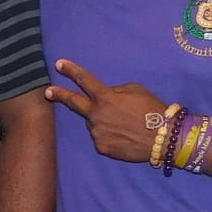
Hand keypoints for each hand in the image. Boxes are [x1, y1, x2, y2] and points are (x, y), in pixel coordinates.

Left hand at [45, 60, 169, 163]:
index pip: (84, 80)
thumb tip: (106, 96)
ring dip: (103, 121)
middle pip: (73, 102)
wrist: (163, 137)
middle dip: (59, 95)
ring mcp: (97, 132)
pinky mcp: (101, 147)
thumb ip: (115, 91)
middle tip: (48, 92)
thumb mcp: (136, 90)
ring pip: (94, 123)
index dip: (71, 70)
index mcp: (105, 97)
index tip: (58, 64)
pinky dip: (110, 135)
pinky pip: (102, 138)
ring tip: (124, 124)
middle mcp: (96, 114)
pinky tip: (124, 136)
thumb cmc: (152, 110)